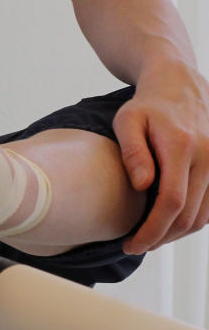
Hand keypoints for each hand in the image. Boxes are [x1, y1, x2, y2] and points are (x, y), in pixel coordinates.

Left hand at [115, 55, 208, 253]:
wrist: (180, 85)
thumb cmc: (148, 105)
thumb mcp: (128, 120)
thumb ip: (133, 152)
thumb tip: (141, 185)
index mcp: (182, 146)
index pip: (172, 203)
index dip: (152, 230)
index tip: (131, 244)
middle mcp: (208, 157)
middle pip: (189, 216)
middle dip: (162, 237)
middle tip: (136, 244)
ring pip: (204, 217)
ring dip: (177, 233)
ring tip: (150, 235)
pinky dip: (192, 220)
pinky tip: (168, 221)